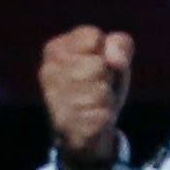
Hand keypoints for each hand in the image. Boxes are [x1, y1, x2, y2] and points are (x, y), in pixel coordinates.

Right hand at [39, 25, 132, 169]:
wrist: (83, 132)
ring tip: (94, 103)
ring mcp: (54, 98)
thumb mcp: (114, 57)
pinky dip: (104, 117)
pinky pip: (102, 115)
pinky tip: (91, 119)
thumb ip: (121, 44)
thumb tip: (115, 61)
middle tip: (96, 87)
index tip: (97, 64)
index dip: (105, 52)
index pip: (94, 37)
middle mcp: (48, 71)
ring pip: (101, 90)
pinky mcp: (65, 124)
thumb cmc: (99, 85)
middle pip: (98, 65)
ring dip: (105, 98)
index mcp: (55, 48)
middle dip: (106, 77)